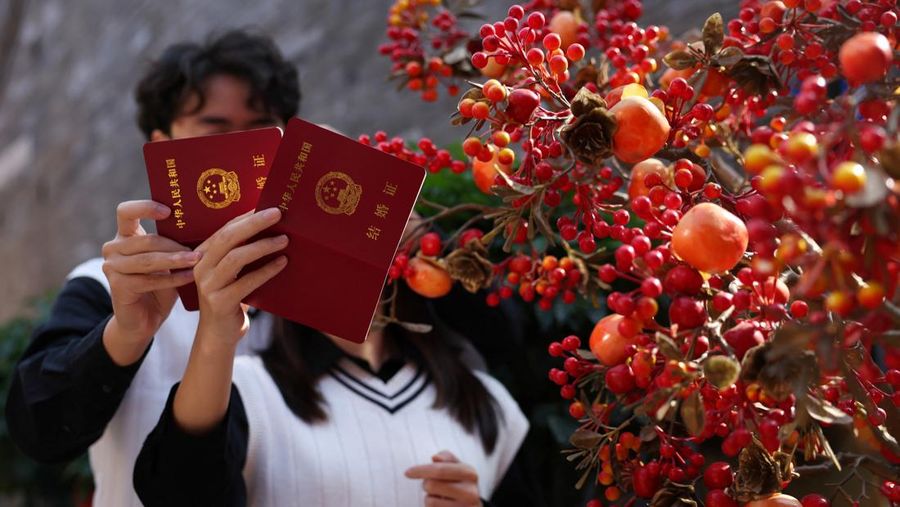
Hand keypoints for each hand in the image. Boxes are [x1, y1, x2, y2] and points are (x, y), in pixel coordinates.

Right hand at [101, 200, 198, 363]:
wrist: (144, 320)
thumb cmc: (161, 284)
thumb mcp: (168, 260)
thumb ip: (176, 242)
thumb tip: (206, 223)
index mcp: (124, 235)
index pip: (126, 212)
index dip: (145, 208)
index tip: (168, 211)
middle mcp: (113, 248)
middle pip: (147, 240)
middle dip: (175, 245)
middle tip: (200, 250)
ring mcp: (112, 267)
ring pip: (149, 260)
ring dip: (176, 261)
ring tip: (198, 261)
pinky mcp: (117, 285)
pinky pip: (149, 280)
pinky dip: (173, 279)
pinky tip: (191, 278)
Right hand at [193, 208, 287, 346]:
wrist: (219, 334)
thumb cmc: (232, 297)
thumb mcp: (234, 272)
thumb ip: (243, 252)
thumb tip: (272, 227)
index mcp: (202, 254)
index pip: (225, 228)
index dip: (246, 216)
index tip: (269, 206)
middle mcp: (201, 266)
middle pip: (228, 237)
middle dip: (254, 223)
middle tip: (278, 214)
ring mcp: (208, 285)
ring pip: (236, 257)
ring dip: (262, 246)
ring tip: (284, 239)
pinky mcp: (220, 302)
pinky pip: (247, 282)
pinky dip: (267, 270)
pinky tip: (282, 262)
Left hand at [405, 451, 482, 506]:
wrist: (471, 506)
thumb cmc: (459, 482)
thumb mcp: (456, 467)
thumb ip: (446, 458)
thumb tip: (436, 458)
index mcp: (470, 473)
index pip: (440, 469)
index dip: (421, 470)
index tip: (407, 472)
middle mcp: (471, 492)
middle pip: (431, 485)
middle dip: (426, 484)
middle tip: (433, 486)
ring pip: (430, 501)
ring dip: (430, 498)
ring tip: (441, 497)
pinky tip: (443, 505)